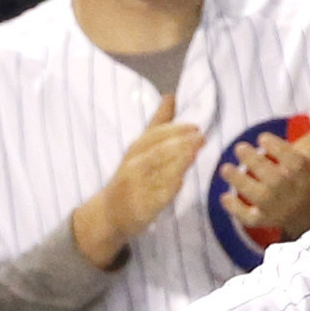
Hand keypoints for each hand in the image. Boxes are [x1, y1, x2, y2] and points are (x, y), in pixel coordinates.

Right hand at [72, 93, 203, 266]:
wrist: (109, 213)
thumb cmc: (130, 177)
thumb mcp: (140, 148)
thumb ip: (157, 124)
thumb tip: (170, 97)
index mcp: (135, 151)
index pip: (153, 135)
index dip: (174, 130)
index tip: (195, 127)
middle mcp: (133, 166)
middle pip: (156, 151)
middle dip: (178, 143)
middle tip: (200, 137)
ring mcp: (136, 186)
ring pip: (157, 171)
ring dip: (176, 162)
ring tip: (194, 154)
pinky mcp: (141, 205)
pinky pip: (156, 195)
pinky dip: (168, 187)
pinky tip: (181, 181)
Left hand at [217, 100, 309, 240]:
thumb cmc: (308, 170)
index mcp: (303, 170)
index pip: (293, 161)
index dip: (278, 149)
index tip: (263, 137)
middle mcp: (290, 189)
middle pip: (274, 179)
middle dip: (255, 163)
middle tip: (239, 147)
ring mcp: (276, 206)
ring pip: (259, 197)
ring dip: (241, 183)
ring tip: (225, 168)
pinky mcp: (263, 218)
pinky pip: (250, 219)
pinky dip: (237, 211)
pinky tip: (224, 197)